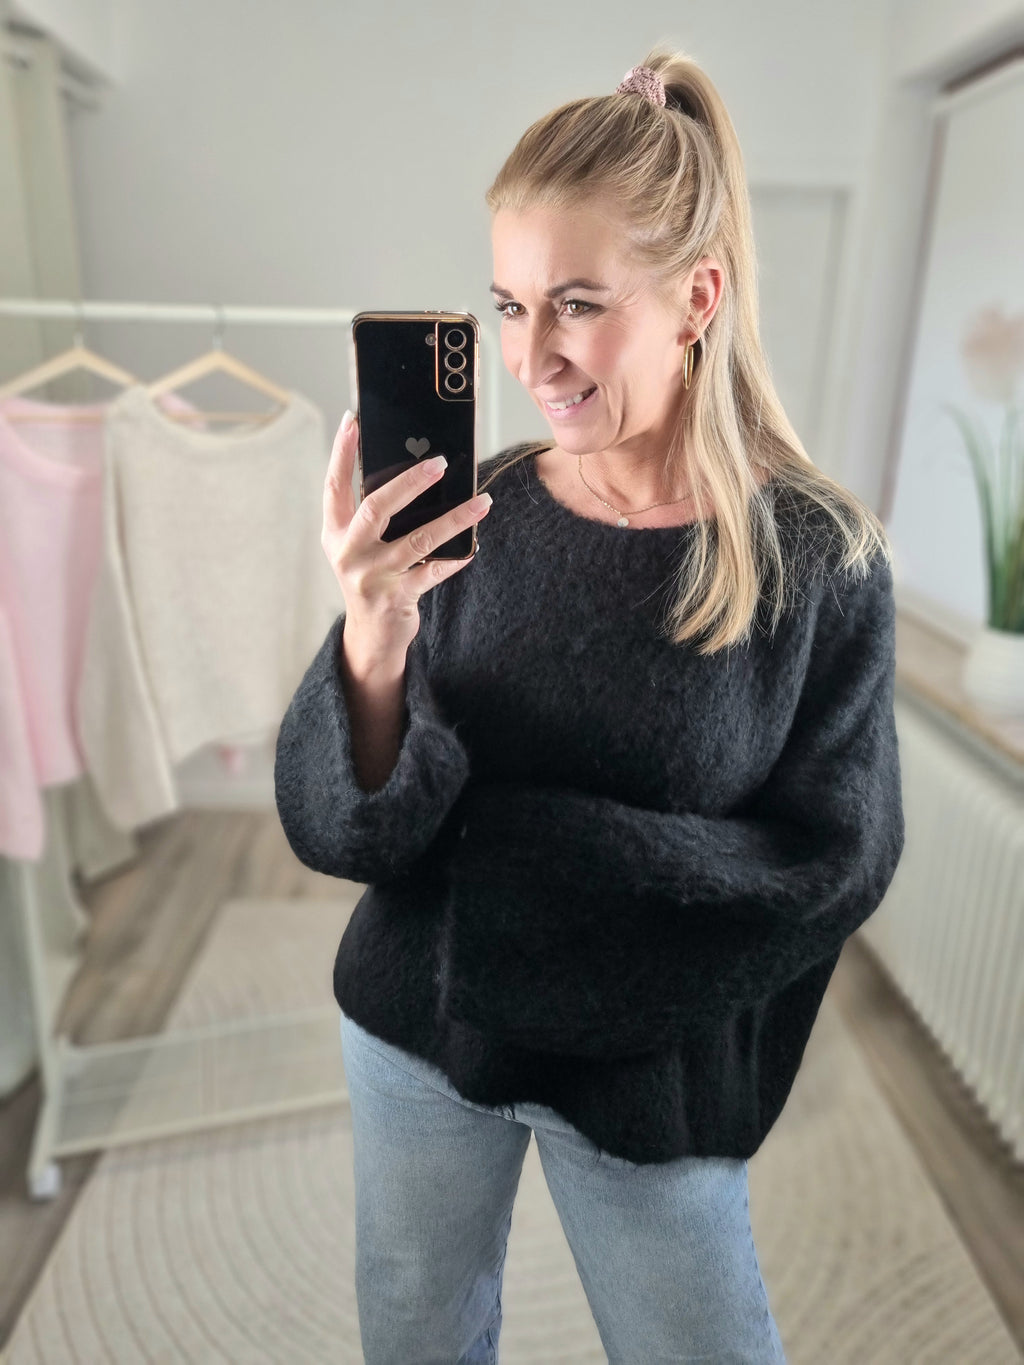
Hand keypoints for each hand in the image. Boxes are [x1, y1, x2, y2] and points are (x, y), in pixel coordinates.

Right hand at [322, 410, 491, 658]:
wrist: (370, 635)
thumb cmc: (370, 578)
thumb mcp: (359, 546)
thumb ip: (372, 516)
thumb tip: (416, 473)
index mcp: (335, 533)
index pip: (334, 486)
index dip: (341, 453)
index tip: (352, 420)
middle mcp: (348, 553)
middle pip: (376, 508)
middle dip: (409, 482)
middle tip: (440, 462)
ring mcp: (371, 577)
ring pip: (417, 540)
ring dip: (453, 518)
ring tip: (481, 502)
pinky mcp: (396, 597)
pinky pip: (432, 572)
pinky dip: (455, 558)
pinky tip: (473, 546)